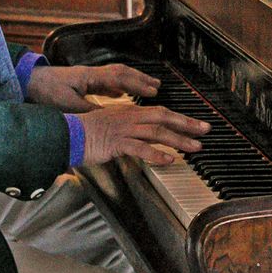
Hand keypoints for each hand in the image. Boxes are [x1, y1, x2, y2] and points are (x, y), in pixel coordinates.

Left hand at [25, 62, 159, 113]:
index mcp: (89, 77)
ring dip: (132, 81)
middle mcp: (92, 73)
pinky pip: (107, 80)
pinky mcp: (83, 82)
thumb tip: (107, 119)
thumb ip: (88, 111)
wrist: (29, 81)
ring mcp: (88, 76)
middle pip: (122, 73)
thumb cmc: (46, 92)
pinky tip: (121, 93)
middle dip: (141, 79)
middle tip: (158, 87)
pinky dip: (118, 85)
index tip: (152, 91)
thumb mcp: (67, 105)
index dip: (137, 84)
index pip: (119, 78)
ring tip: (146, 88)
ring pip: (116, 75)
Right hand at [80, 103, 208, 167]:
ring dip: (179, 139)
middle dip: (187, 123)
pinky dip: (157, 154)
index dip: (180, 118)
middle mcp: (129, 117)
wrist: (66, 135)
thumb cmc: (85, 134)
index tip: (196, 124)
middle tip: (206, 129)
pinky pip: (140, 148)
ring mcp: (123, 129)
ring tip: (195, 147)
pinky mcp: (116, 143)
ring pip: (157, 132)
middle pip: (164, 117)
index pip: (160, 112)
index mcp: (129, 112)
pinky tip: (169, 160)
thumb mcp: (111, 128)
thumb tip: (144, 141)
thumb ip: (129, 132)